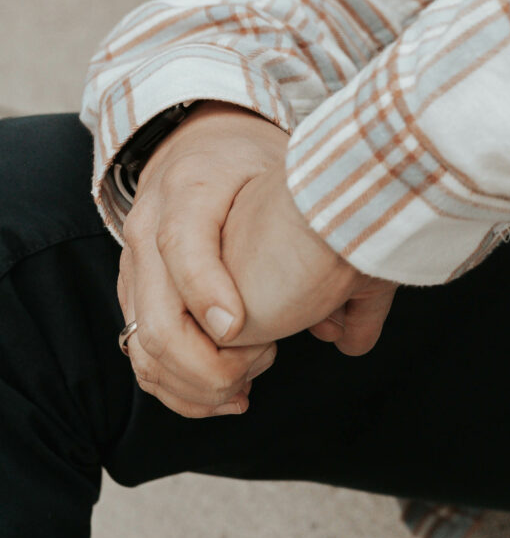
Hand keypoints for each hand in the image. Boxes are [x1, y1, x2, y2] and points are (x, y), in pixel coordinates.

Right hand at [118, 102, 394, 419]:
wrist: (198, 143)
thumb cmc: (252, 161)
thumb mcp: (285, 169)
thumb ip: (316, 225)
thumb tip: (348, 300)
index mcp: (189, 189)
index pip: (182, 244)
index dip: (208, 292)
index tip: (241, 330)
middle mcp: (148, 228)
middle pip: (158, 318)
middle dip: (208, 364)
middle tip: (263, 363)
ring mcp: (133, 265)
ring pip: (144, 348)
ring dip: (194, 385)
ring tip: (244, 391)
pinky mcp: (134, 294)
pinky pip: (141, 355)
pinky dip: (178, 387)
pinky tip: (224, 394)